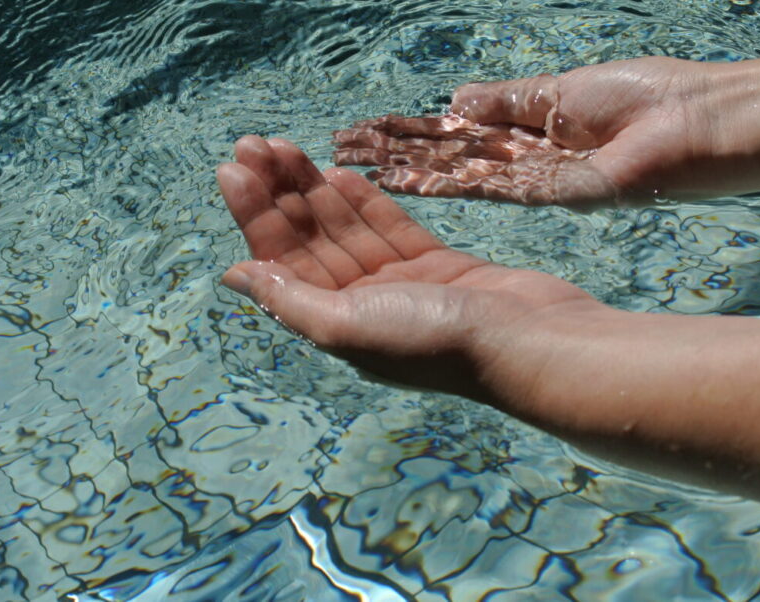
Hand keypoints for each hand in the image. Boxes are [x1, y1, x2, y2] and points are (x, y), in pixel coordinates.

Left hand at [217, 135, 605, 398]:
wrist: (527, 340)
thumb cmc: (434, 340)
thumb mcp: (348, 326)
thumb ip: (290, 299)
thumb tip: (233, 276)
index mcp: (335, 325)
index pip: (283, 262)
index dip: (255, 217)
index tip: (232, 170)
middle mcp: (363, 305)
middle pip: (310, 240)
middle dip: (279, 194)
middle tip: (252, 144)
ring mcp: (401, 284)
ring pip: (346, 228)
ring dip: (315, 189)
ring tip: (285, 148)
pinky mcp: (436, 265)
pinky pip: (390, 228)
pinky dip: (365, 203)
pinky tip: (339, 174)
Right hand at [333, 57, 719, 207]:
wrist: (698, 125)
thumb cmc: (644, 98)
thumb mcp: (559, 91)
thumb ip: (505, 102)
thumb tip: (453, 103)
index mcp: (525, 132)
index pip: (451, 133)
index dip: (405, 132)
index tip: (359, 131)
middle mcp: (519, 162)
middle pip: (442, 156)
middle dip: (389, 154)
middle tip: (336, 152)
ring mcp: (529, 181)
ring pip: (451, 174)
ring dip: (401, 169)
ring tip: (352, 168)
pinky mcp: (545, 193)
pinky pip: (482, 184)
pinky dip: (439, 180)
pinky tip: (401, 178)